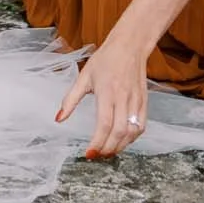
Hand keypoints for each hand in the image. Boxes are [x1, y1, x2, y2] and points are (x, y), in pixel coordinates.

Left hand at [56, 37, 149, 158]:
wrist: (129, 46)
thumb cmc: (105, 60)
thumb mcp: (83, 77)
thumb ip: (70, 100)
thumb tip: (59, 118)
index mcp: (106, 92)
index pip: (104, 124)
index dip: (97, 142)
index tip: (88, 153)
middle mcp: (123, 98)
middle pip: (119, 132)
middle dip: (108, 148)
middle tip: (97, 155)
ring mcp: (136, 101)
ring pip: (132, 132)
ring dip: (120, 146)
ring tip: (107, 151)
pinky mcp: (144, 103)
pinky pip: (141, 126)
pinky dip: (132, 138)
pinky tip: (122, 141)